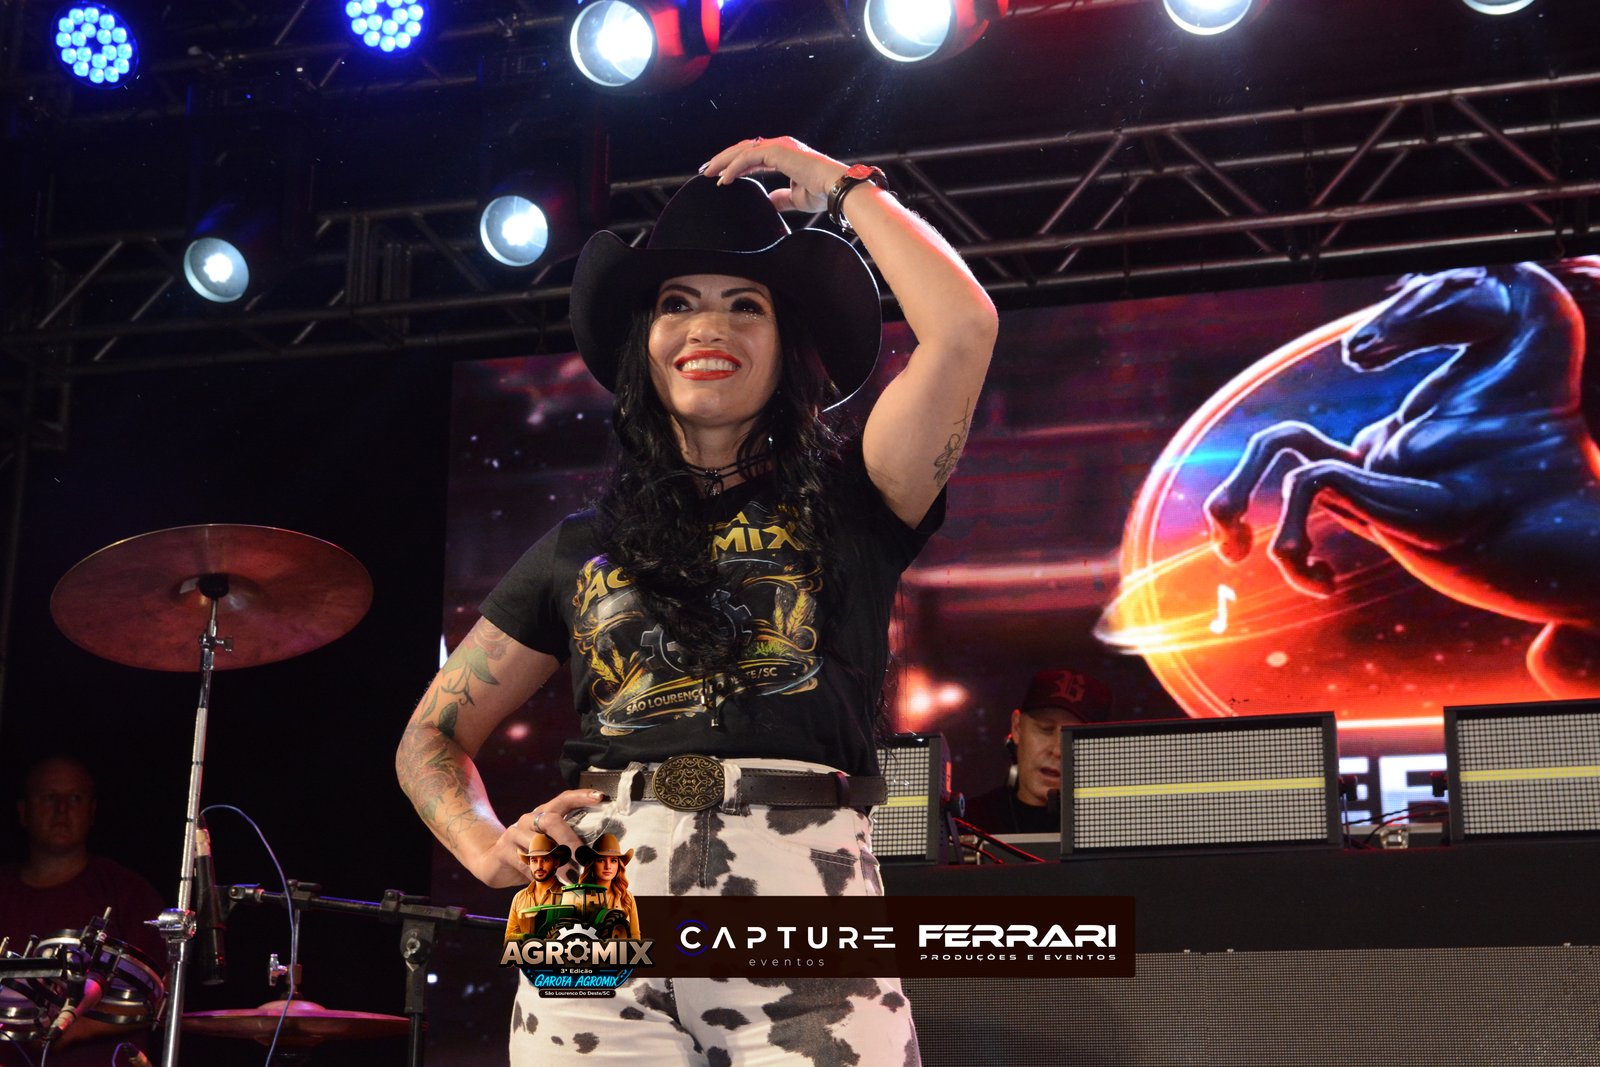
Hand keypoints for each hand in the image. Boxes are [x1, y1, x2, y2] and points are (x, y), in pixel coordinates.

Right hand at [483, 787, 603, 886]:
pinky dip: (539, 874)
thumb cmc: (530, 854)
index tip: (601, 797)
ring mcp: (515, 832)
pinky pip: (524, 863)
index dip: (582, 797)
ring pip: (538, 845)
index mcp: (544, 814)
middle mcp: (530, 819)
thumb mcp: (549, 847)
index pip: (564, 799)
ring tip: (572, 877)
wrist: (493, 861)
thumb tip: (596, 862)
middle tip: (584, 858)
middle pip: (553, 821)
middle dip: (571, 840)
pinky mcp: (503, 850)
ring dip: (557, 862)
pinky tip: (549, 882)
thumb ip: (567, 849)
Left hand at [701, 136, 848, 214]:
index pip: (753, 156)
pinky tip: (722, 179)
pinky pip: (747, 157)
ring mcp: (778, 146)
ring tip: (708, 174)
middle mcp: (780, 146)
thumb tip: (770, 201)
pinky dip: (733, 167)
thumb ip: (782, 197)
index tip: (720, 176)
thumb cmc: (822, 192)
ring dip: (722, 162)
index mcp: (784, 154)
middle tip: (705, 171)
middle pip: (743, 149)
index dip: (735, 165)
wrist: (835, 188)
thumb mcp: (796, 197)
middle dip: (722, 160)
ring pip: (741, 150)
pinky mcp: (777, 151)